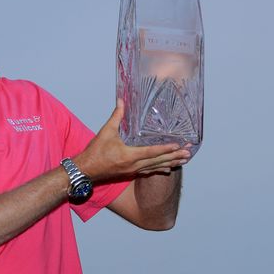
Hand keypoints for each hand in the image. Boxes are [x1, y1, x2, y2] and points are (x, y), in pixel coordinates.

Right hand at [73, 98, 190, 181]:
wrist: (86, 170)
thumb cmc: (95, 152)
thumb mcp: (106, 132)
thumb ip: (117, 116)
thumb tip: (122, 101)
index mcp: (129, 155)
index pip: (152, 152)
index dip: (166, 149)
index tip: (178, 146)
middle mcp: (134, 165)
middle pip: (158, 161)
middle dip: (174, 157)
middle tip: (188, 153)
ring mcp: (133, 170)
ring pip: (156, 167)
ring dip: (170, 163)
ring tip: (183, 160)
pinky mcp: (131, 172)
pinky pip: (149, 171)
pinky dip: (160, 169)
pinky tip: (167, 168)